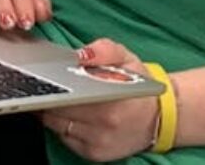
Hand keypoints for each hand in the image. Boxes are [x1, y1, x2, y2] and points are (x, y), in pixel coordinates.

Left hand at [41, 39, 160, 161]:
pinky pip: (64, 138)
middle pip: (56, 110)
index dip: (52, 85)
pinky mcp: (93, 154)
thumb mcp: (126, 58)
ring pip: (55, 125)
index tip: (46, 77)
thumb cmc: (139, 87)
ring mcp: (97, 142)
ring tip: (62, 99)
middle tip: (51, 86)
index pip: (66, 93)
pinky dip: (62, 126)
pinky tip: (71, 115)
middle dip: (50, 97)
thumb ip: (104, 50)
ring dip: (53, 112)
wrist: (158, 119)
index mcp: (111, 98)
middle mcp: (104, 123)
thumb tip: (81, 55)